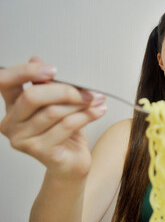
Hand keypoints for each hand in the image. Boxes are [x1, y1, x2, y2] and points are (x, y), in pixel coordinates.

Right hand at [0, 57, 106, 179]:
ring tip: (97, 100)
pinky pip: (66, 126)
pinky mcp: (40, 152)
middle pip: (33, 96)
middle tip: (89, 91)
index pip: (4, 82)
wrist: (72, 161)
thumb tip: (36, 59)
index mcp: (12, 106)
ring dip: (81, 103)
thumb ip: (46, 84)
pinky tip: (99, 111)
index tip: (53, 70)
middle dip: (66, 90)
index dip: (25, 72)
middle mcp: (11, 124)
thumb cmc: (65, 132)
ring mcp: (23, 140)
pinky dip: (87, 115)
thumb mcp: (58, 103)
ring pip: (53, 111)